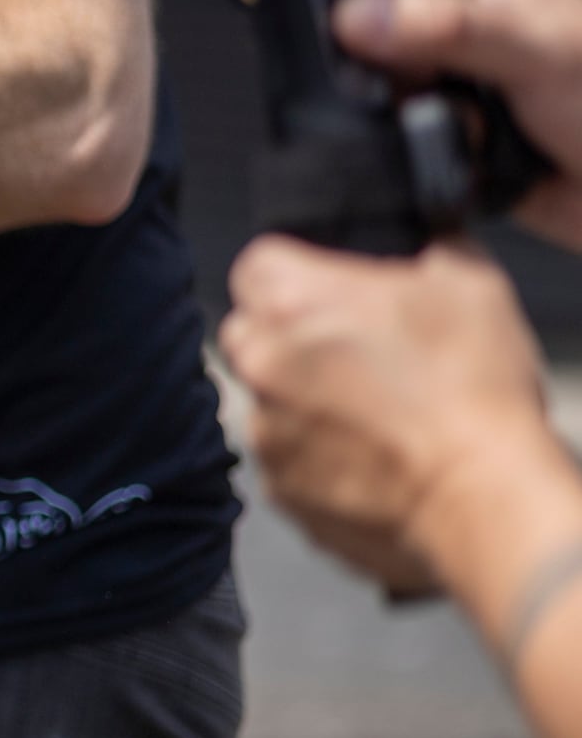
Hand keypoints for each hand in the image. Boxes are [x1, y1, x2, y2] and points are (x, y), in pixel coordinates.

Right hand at [205, 0, 581, 247]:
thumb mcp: (543, 42)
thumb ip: (448, 23)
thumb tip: (357, 15)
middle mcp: (449, 23)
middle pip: (346, 18)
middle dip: (334, 49)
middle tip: (347, 70)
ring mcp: (445, 83)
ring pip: (359, 88)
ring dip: (373, 113)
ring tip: (420, 120)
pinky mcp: (444, 141)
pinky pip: (382, 145)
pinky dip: (390, 156)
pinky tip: (426, 157)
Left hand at [220, 234, 554, 600]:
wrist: (483, 495)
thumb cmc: (474, 385)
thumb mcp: (467, 282)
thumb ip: (423, 251)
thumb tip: (422, 242)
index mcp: (287, 300)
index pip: (259, 265)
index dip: (299, 274)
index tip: (335, 293)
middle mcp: (258, 363)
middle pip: (253, 333)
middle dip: (292, 337)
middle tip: (359, 353)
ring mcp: (264, 432)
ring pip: (270, 401)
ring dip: (307, 402)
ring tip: (380, 415)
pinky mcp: (281, 489)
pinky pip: (290, 460)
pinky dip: (321, 456)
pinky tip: (376, 457)